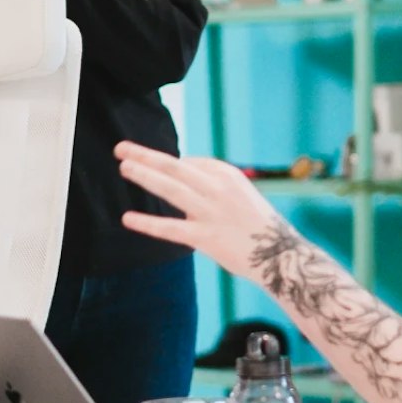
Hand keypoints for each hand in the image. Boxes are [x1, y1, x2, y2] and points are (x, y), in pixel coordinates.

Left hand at [115, 144, 279, 277]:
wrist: (280, 254)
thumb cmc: (257, 224)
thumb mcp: (240, 193)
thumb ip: (212, 184)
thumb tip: (182, 173)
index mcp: (228, 175)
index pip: (190, 163)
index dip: (168, 165)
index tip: (153, 166)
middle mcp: (219, 188)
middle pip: (175, 167)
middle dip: (146, 156)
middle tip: (121, 148)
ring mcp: (212, 212)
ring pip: (171, 189)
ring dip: (146, 176)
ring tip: (124, 167)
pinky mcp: (206, 237)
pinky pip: (171, 229)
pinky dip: (148, 223)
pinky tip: (128, 218)